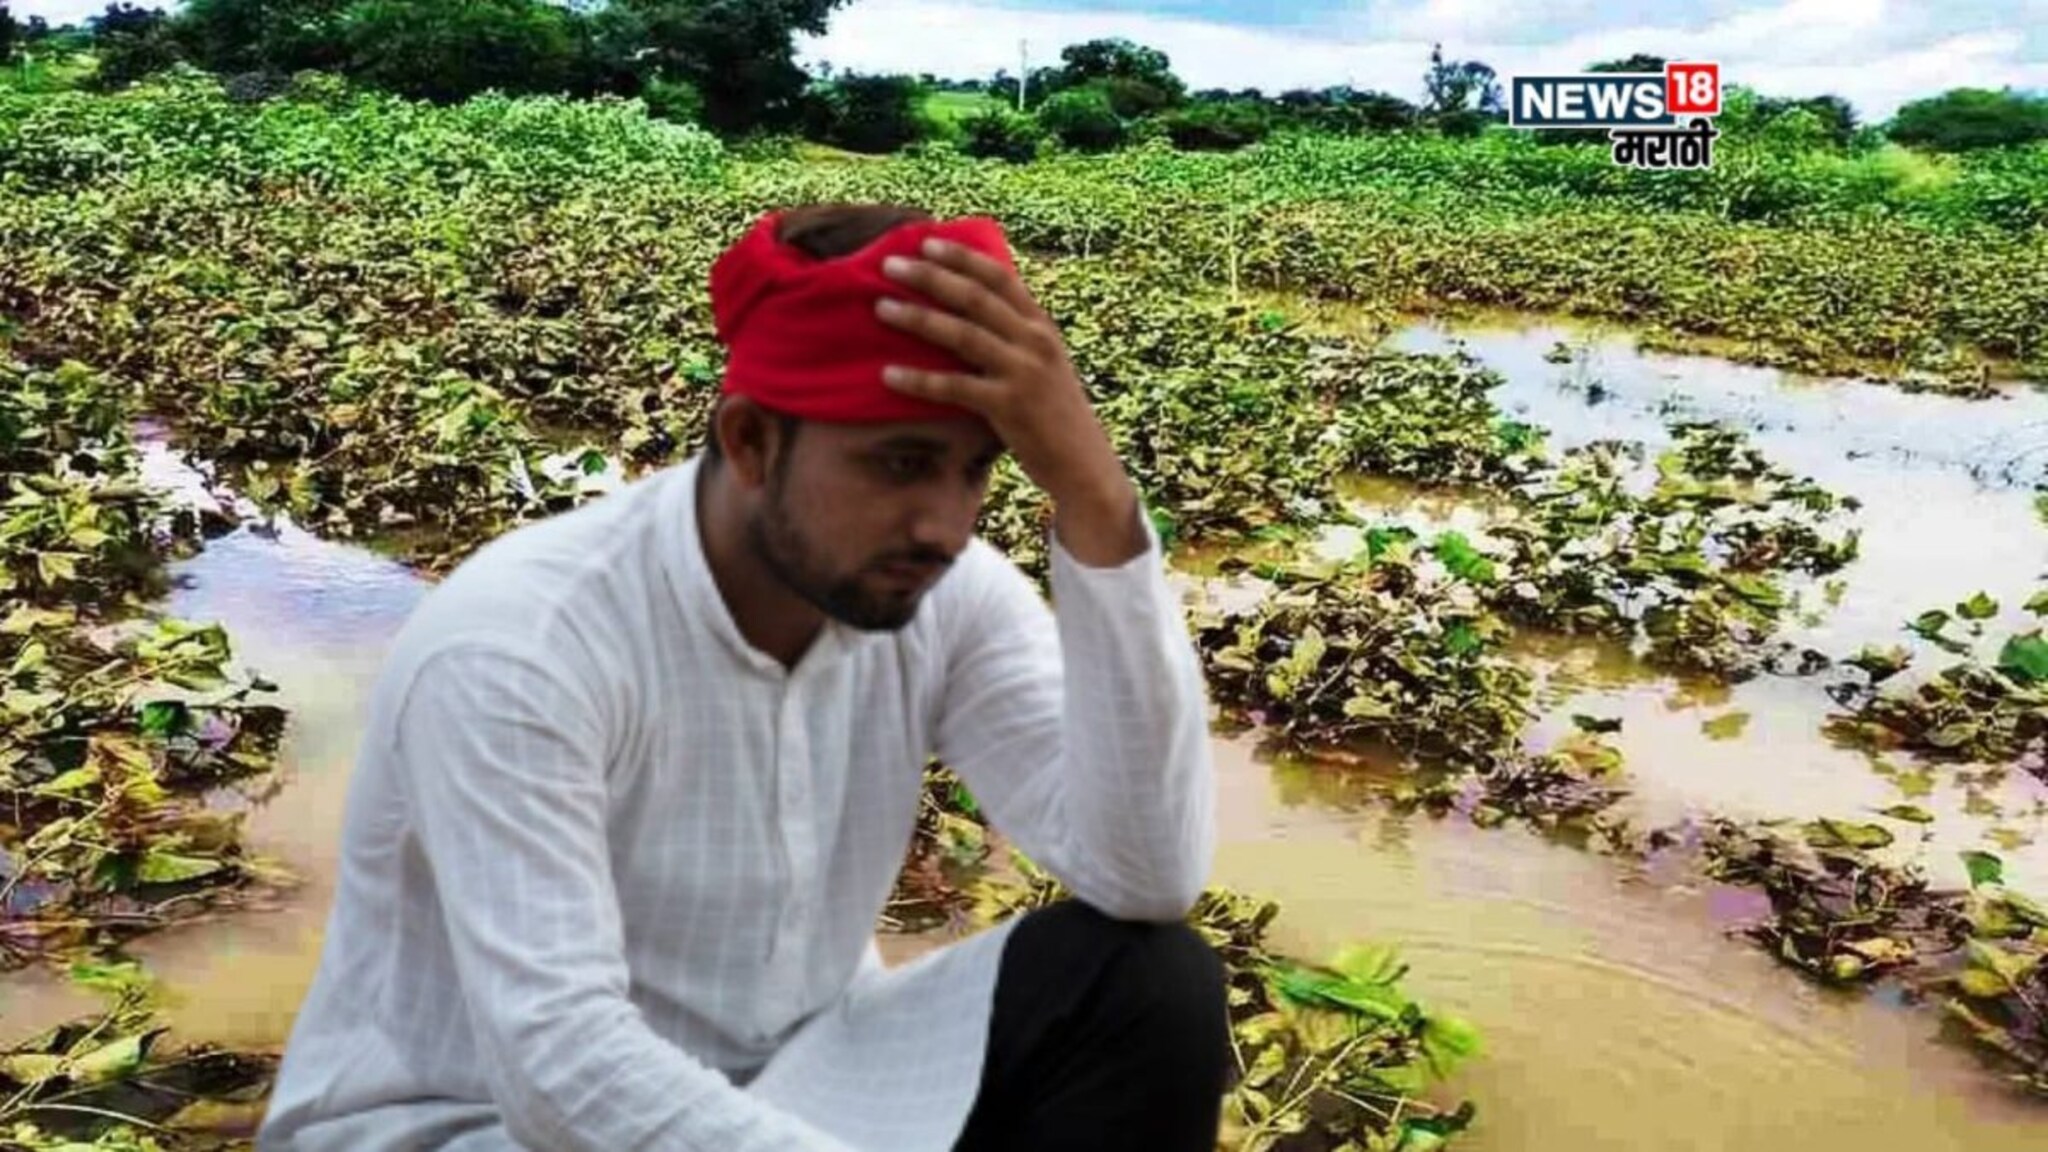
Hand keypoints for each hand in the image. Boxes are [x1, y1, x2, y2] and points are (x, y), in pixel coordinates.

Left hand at [875, 237, 1145, 565]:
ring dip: (918, 317)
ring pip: (961, 334)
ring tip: (880, 307)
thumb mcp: (1045, 366)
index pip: (1000, 277)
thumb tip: (972, 315)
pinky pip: (954, 387)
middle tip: (889, 263)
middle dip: (930, 276)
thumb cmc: (1056, 416)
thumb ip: (1016, 338)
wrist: (1084, 465)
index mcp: (1042, 326)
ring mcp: (1023, 372)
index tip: (927, 242)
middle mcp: (1035, 341)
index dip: (962, 257)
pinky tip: (887, 374)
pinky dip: (918, 380)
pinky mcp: (1009, 406)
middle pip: (975, 297)